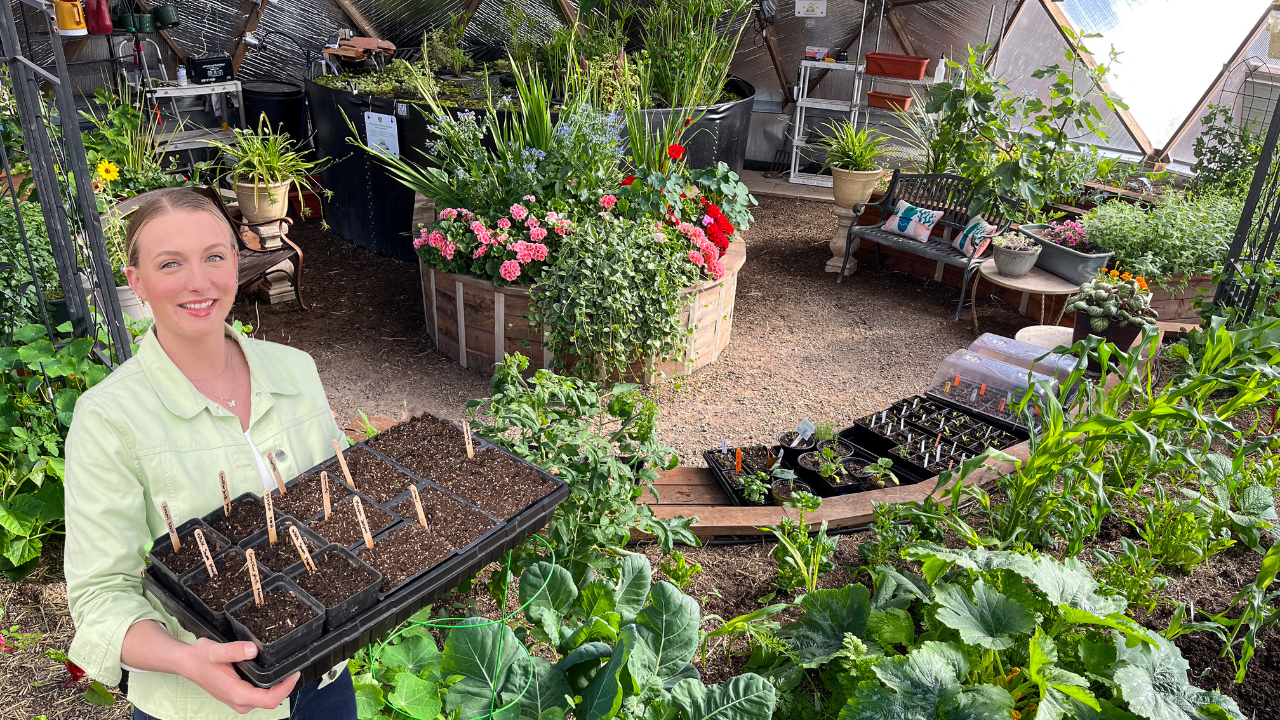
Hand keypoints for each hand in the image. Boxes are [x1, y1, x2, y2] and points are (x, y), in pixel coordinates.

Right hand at [179, 638, 298, 713]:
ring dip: (279, 686)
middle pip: (272, 700)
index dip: (285, 688)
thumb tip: (253, 649)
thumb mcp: (215, 650)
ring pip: (267, 698)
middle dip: (285, 686)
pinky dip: (270, 685)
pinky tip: (274, 670)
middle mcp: (240, 702)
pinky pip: (261, 694)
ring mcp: (240, 701)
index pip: (269, 700)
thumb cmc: (201, 657)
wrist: (188, 663)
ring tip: (287, 666)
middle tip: (295, 665)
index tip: (295, 672)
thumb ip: (233, 650)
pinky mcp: (240, 696)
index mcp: (237, 694)